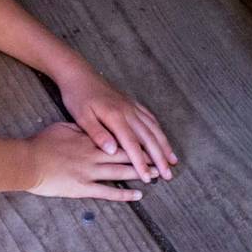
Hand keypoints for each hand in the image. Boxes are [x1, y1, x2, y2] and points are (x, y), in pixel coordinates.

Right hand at [25, 123, 144, 201]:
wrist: (28, 161)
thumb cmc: (41, 144)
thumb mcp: (62, 127)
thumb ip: (80, 128)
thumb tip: (93, 127)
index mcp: (89, 139)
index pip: (118, 138)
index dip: (136, 140)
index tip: (149, 141)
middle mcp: (94, 154)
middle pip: (125, 154)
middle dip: (144, 157)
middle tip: (161, 160)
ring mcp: (90, 171)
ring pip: (121, 171)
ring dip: (140, 173)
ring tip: (155, 175)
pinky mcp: (83, 187)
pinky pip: (108, 191)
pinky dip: (124, 193)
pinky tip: (138, 195)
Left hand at [59, 70, 176, 182]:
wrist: (79, 74)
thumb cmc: (78, 97)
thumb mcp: (82, 117)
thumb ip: (98, 134)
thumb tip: (113, 151)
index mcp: (116, 117)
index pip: (132, 145)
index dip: (141, 163)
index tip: (148, 178)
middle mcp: (128, 112)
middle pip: (149, 138)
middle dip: (160, 158)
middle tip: (168, 175)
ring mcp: (132, 106)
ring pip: (153, 128)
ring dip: (165, 145)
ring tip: (173, 160)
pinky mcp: (132, 102)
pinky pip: (150, 118)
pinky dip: (159, 130)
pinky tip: (162, 138)